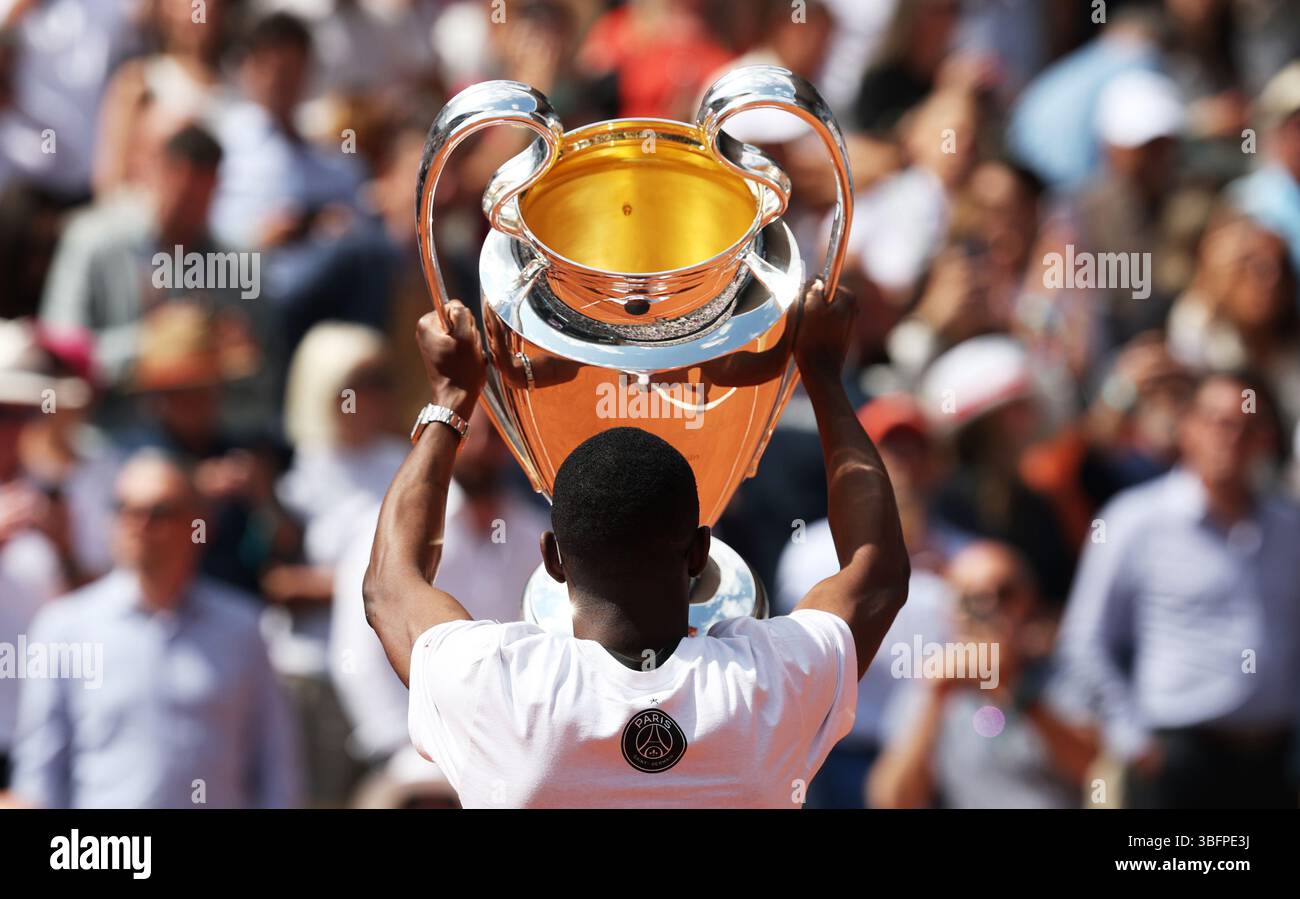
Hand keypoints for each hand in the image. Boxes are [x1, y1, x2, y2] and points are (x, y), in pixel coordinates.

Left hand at [416, 300, 485, 418]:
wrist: (456, 397)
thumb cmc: (462, 370)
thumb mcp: (466, 337)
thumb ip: (461, 313)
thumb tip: (457, 306)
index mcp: (427, 323)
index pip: (455, 306)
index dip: (466, 322)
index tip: (464, 340)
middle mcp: (425, 330)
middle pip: (457, 318)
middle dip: (467, 333)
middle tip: (467, 351)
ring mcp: (432, 341)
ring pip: (461, 331)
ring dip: (469, 343)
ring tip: (466, 358)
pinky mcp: (440, 351)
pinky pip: (459, 342)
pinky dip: (466, 351)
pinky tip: (466, 362)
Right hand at [794, 279, 855, 379]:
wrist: (821, 371)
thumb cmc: (814, 342)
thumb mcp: (810, 310)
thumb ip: (813, 290)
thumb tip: (815, 281)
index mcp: (848, 298)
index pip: (823, 282)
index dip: (809, 291)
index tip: (803, 305)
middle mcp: (853, 307)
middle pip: (824, 295)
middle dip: (811, 303)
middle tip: (803, 319)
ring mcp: (849, 321)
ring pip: (823, 309)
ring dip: (812, 316)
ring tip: (807, 330)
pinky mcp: (842, 333)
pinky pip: (825, 322)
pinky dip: (817, 326)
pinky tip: (811, 337)